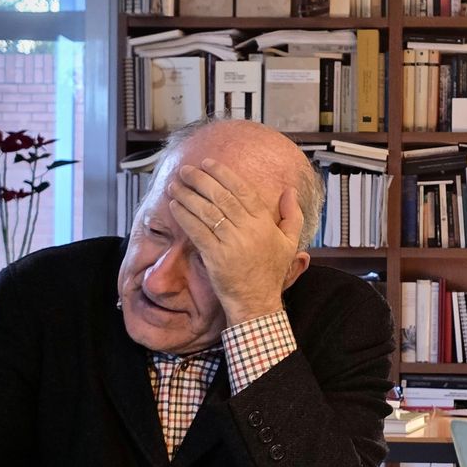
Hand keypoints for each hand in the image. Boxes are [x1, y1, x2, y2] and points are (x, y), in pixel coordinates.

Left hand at [167, 159, 306, 324]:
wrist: (257, 303)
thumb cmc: (271, 273)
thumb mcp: (290, 243)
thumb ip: (293, 215)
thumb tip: (290, 190)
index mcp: (264, 224)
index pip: (242, 191)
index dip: (223, 174)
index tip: (208, 163)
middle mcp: (248, 230)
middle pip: (221, 197)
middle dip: (201, 180)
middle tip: (186, 170)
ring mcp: (231, 244)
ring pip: (207, 212)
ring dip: (188, 195)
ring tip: (175, 184)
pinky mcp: (216, 257)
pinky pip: (197, 231)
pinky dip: (184, 217)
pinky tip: (174, 206)